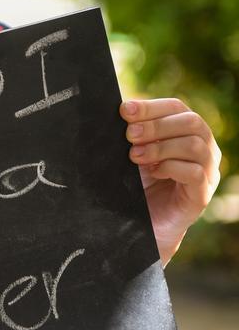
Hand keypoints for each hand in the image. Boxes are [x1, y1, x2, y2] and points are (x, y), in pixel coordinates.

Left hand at [120, 98, 221, 264]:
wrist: (141, 222)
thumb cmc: (139, 182)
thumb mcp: (134, 150)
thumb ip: (133, 131)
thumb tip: (122, 109)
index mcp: (187, 131)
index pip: (177, 107)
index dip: (151, 106)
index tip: (124, 111)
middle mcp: (204, 148)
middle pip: (192, 122)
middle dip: (156, 125)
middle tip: (129, 135)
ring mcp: (208, 172)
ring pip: (195, 146)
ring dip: (161, 147)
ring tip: (136, 156)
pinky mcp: (201, 195)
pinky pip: (195, 173)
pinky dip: (171, 167)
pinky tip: (153, 172)